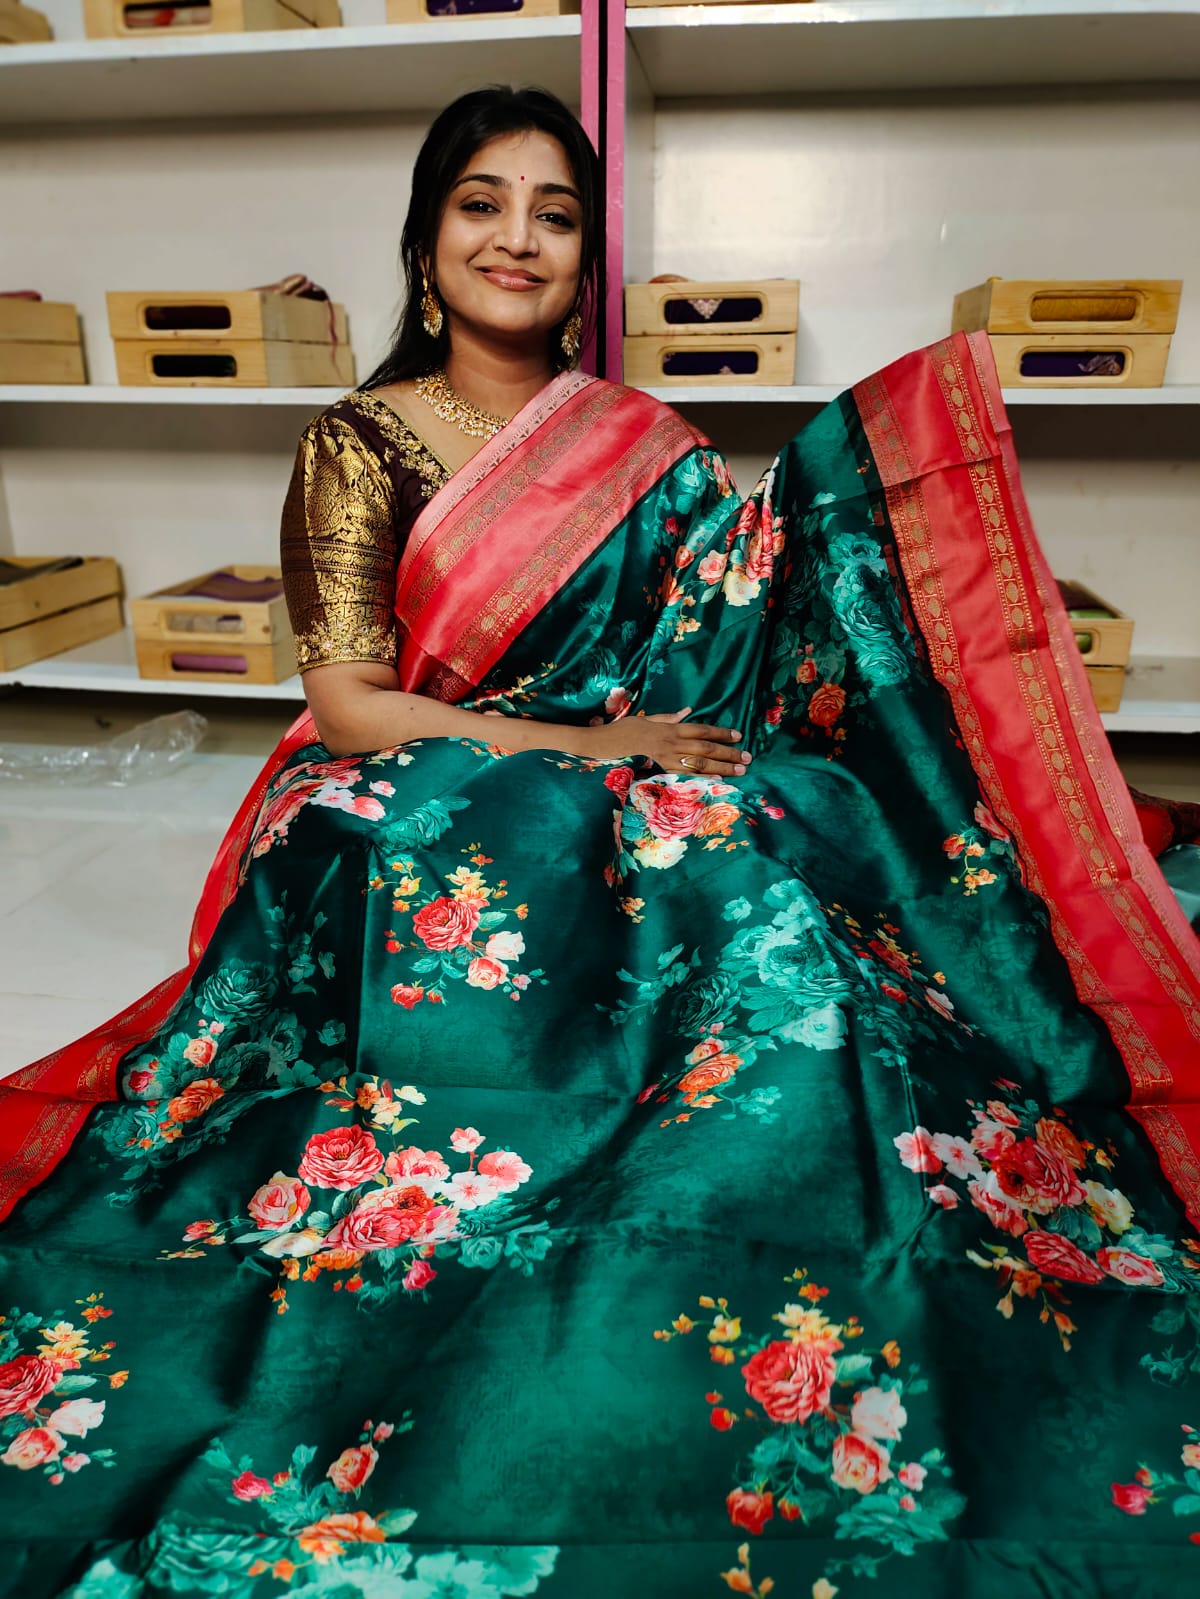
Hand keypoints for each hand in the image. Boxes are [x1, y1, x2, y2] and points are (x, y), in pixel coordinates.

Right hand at [578, 707, 750, 775]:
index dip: (721, 732)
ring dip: (722, 767)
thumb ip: (668, 717)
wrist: (601, 743)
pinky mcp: (659, 769)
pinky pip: (685, 774)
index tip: (739, 736)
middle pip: (706, 748)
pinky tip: (718, 781)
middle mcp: (671, 741)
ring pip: (700, 762)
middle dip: (729, 753)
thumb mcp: (647, 718)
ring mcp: (665, 757)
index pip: (702, 729)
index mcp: (669, 728)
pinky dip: (703, 778)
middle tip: (748, 758)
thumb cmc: (622, 730)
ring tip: (740, 770)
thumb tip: (687, 711)